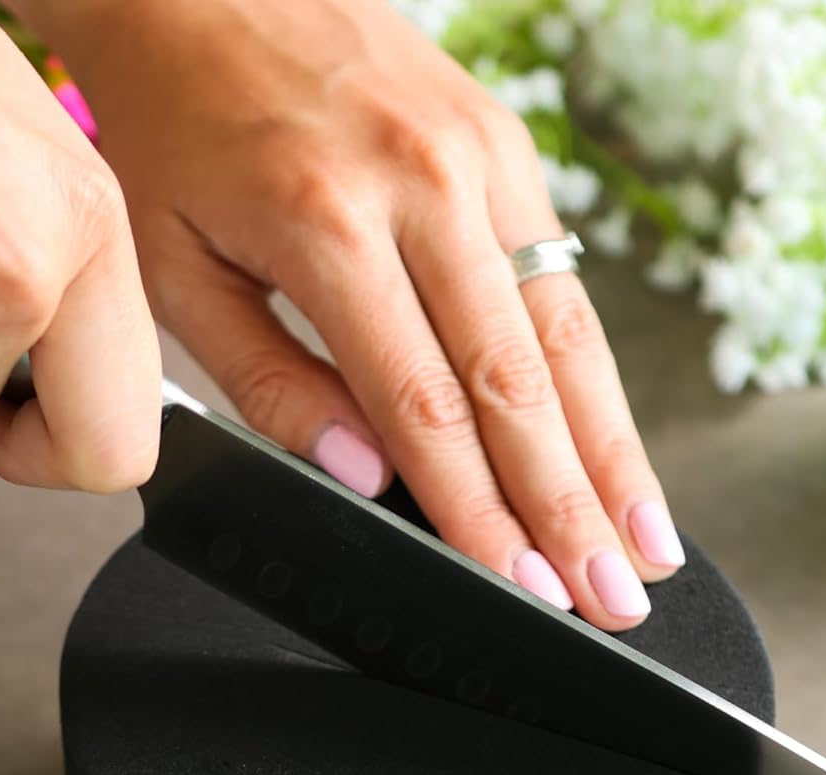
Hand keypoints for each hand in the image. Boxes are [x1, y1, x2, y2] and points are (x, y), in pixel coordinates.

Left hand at [26, 0, 684, 630]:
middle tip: (615, 599)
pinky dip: (596, 381)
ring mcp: (484, 158)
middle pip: (520, 382)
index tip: (525, 590)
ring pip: (568, 337)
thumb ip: (271, 382)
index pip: (427, 406)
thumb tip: (366, 475)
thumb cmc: (174, 125)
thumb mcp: (180, 266)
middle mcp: (427, 185)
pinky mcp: (511, 148)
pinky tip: (617, 449)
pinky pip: (563, 284)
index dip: (483, 513)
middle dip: (573, 508)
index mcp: (329, 223)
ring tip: (650, 544)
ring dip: (614, 454)